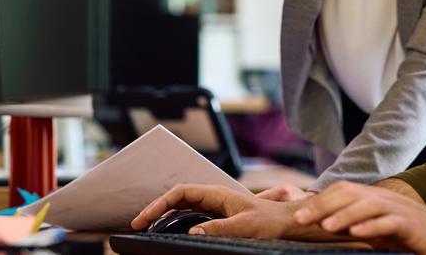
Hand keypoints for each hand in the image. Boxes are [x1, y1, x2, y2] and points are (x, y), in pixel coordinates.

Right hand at [131, 184, 322, 239]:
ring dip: (164, 215)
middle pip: (177, 198)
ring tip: (148, 228)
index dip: (159, 203)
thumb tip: (192, 232)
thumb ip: (219, 229)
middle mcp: (214, 197)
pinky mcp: (218, 216)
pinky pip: (191, 215)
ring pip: (182, 206)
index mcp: (217, 194)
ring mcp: (215, 206)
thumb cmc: (269, 222)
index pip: (180, 193)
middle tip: (138, 225)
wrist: (287, 222)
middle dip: (156, 209)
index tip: (144, 218)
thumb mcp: (245, 226)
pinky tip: (169, 230)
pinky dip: (176, 220)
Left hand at [294, 181, 425, 254]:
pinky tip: (357, 233)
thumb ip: (358, 224)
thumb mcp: (381, 229)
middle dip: (323, 205)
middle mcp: (386, 198)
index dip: (319, 200)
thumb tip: (328, 227)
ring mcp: (400, 210)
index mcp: (376, 197)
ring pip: (367, 205)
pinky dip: (372, 226)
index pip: (343, 190)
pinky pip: (390, 222)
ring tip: (325, 227)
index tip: (298, 215)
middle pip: (350, 193)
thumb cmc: (414, 236)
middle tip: (301, 219)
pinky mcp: (412, 225)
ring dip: (344, 215)